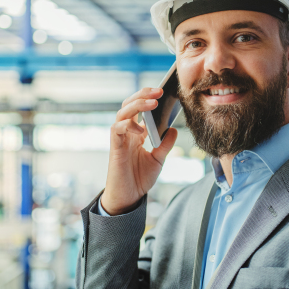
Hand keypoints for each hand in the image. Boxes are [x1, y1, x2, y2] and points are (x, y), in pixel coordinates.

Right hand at [101, 87, 177, 214]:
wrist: (128, 198)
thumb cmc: (140, 179)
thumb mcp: (158, 160)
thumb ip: (165, 144)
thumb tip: (173, 129)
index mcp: (136, 132)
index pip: (139, 107)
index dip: (148, 97)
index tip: (164, 91)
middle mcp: (126, 132)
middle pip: (129, 104)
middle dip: (143, 94)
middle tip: (159, 90)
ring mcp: (120, 138)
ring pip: (122, 112)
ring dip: (137, 104)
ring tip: (153, 103)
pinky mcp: (115, 148)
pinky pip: (117, 129)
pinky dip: (128, 125)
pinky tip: (141, 129)